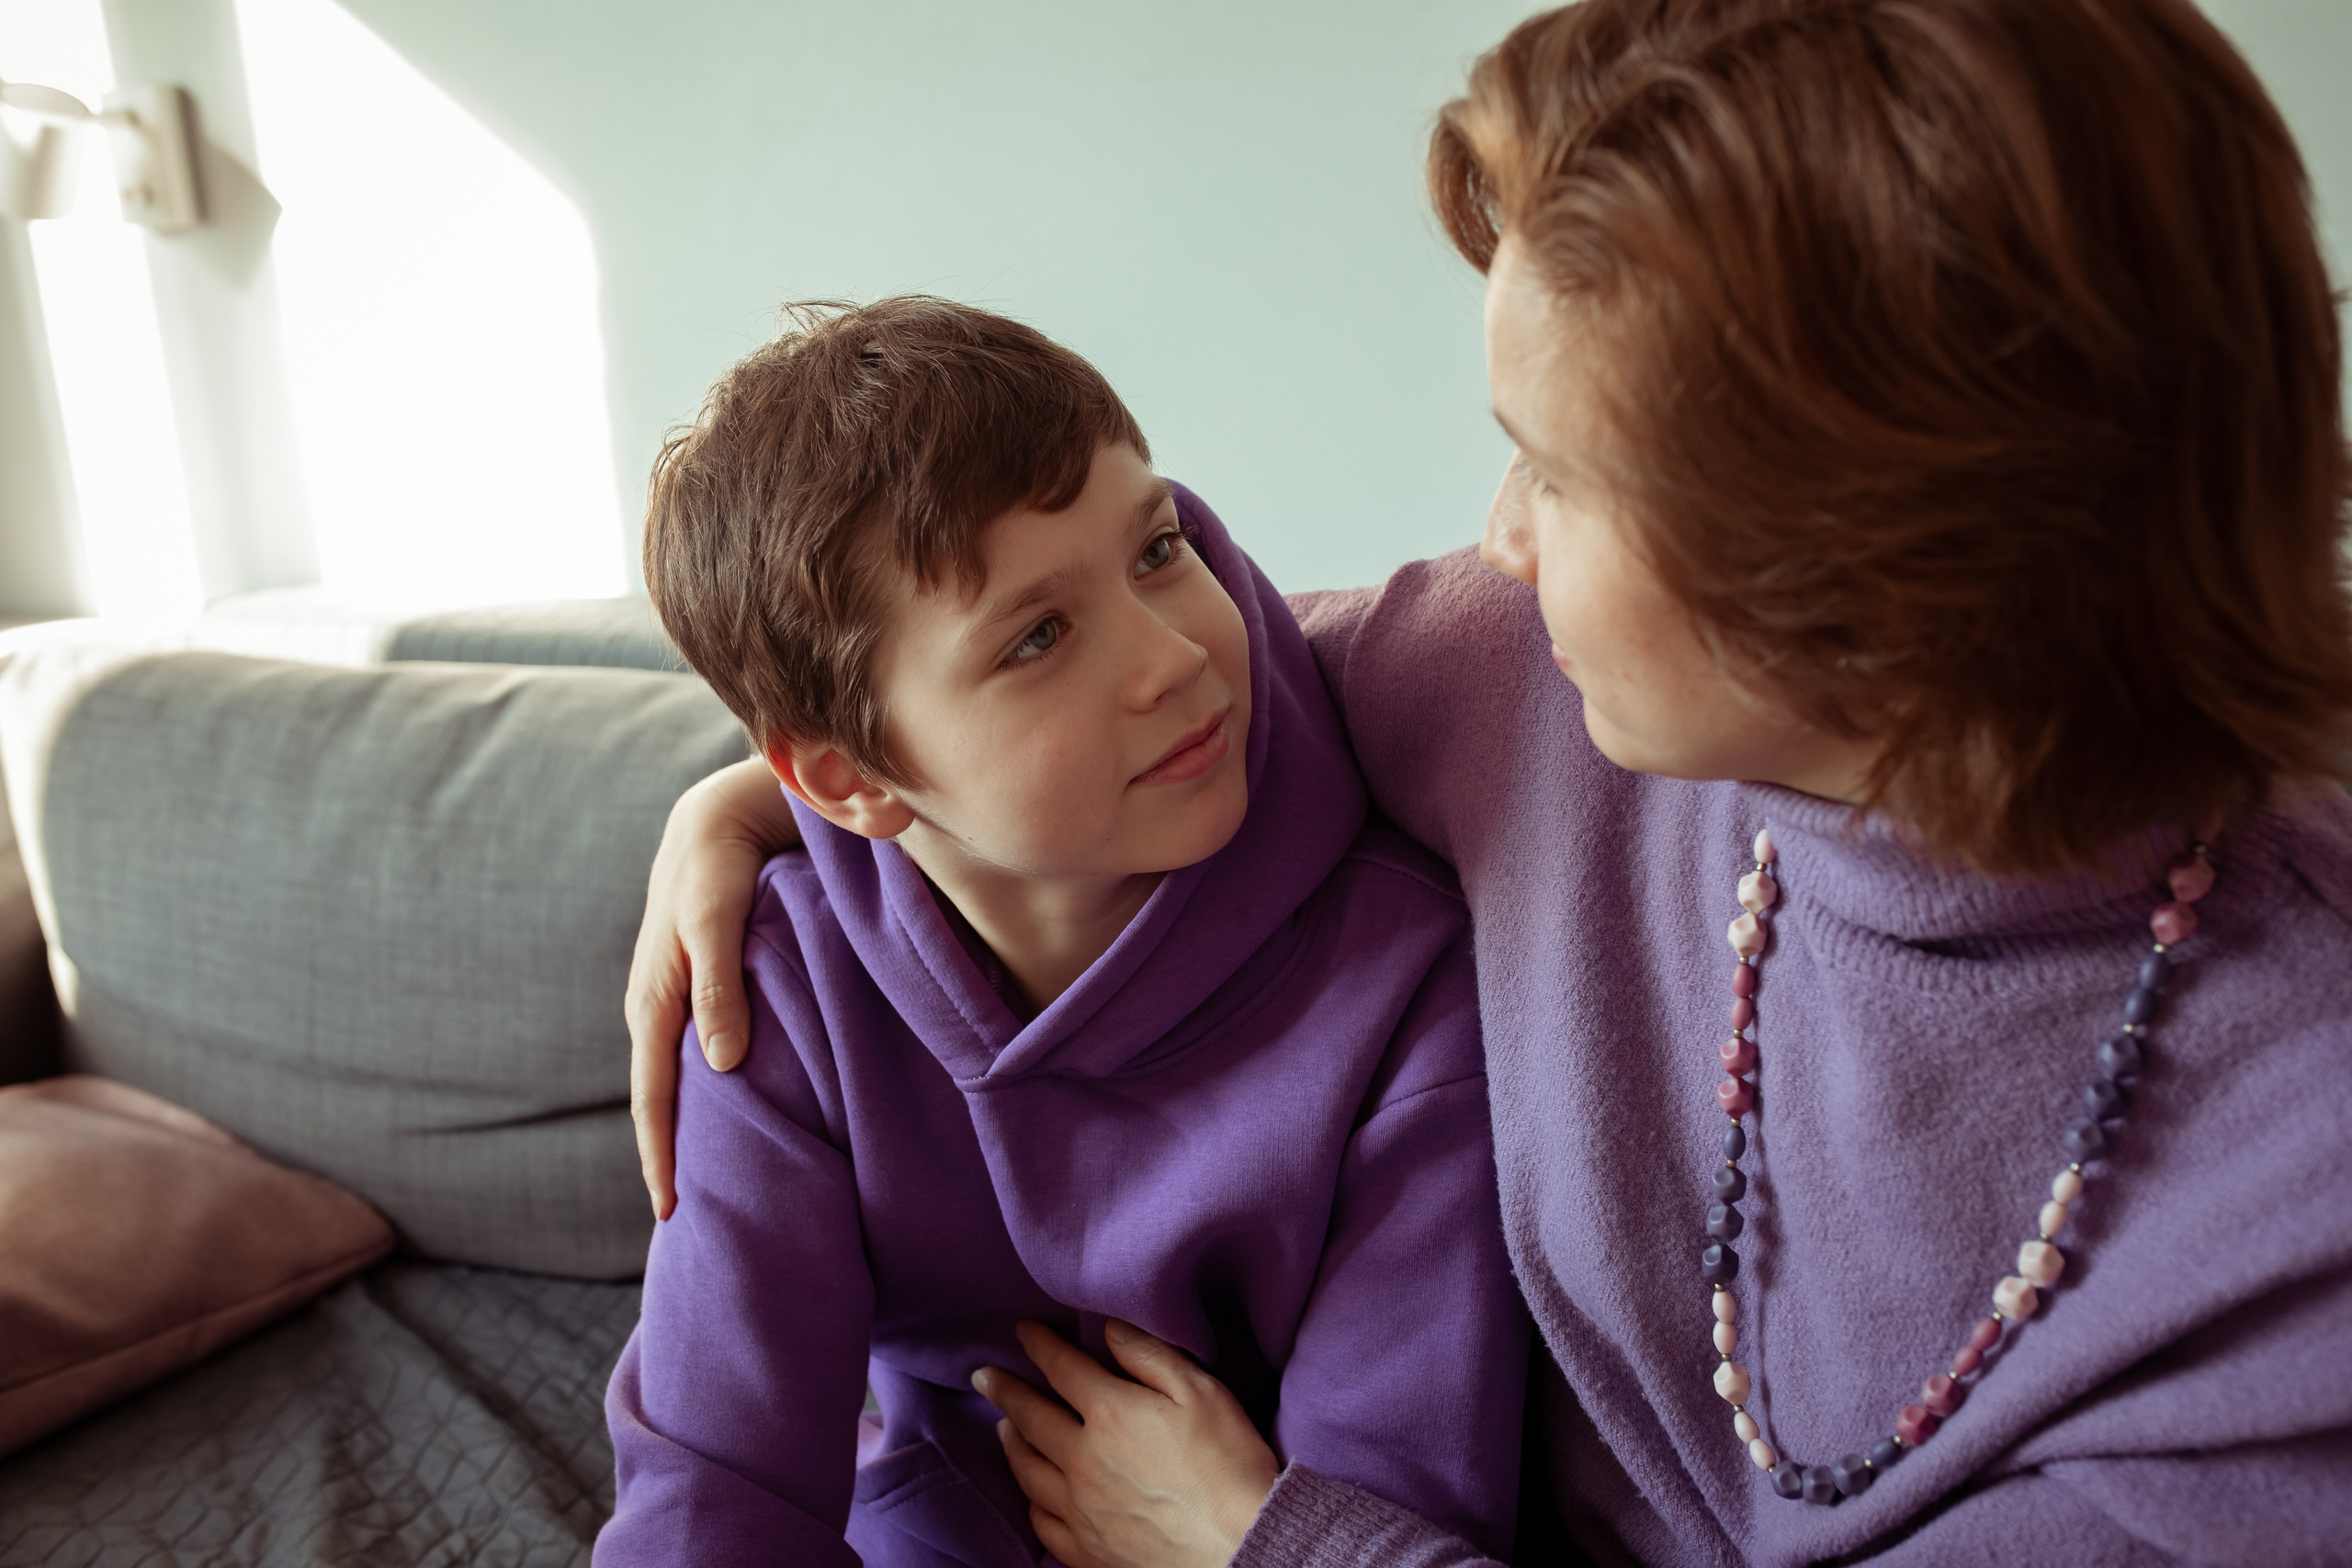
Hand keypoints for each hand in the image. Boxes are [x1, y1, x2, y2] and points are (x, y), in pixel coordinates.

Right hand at [626, 756, 800, 1218]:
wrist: (721, 814)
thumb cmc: (721, 863)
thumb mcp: (718, 916)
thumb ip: (721, 984)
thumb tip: (720, 1066)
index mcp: (655, 1002)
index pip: (655, 1099)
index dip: (662, 1158)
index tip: (673, 1214)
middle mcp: (661, 1010)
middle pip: (663, 1103)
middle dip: (671, 1161)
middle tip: (694, 1227)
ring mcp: (680, 1002)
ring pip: (682, 1084)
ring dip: (693, 1133)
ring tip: (715, 1186)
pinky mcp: (705, 990)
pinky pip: (701, 1056)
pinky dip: (711, 1095)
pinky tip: (735, 1116)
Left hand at [972, 1320, 1279, 1567]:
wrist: (1241, 1549)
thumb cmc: (1229, 1466)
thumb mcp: (1200, 1391)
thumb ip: (1149, 1355)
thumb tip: (1109, 1329)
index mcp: (1109, 1413)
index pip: (1060, 1368)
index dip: (1039, 1344)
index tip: (1023, 1330)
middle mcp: (1082, 1459)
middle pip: (1030, 1417)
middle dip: (1005, 1391)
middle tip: (983, 1377)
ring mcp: (1079, 1509)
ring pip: (1027, 1470)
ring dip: (1011, 1442)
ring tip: (1004, 1427)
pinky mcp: (1087, 1549)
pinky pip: (1042, 1521)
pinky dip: (1030, 1499)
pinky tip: (1033, 1492)